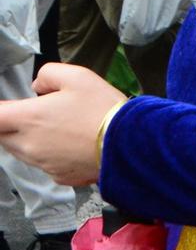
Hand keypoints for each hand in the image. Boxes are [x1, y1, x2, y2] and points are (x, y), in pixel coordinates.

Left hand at [0, 64, 127, 186]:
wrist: (130, 144)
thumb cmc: (104, 110)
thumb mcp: (78, 76)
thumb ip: (48, 74)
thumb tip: (37, 86)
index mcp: (28, 118)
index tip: (5, 107)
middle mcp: (29, 144)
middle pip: (2, 136)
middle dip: (9, 125)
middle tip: (30, 115)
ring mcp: (43, 163)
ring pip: (21, 151)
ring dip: (28, 139)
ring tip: (56, 129)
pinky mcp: (59, 175)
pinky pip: (44, 164)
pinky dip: (50, 155)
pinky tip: (71, 146)